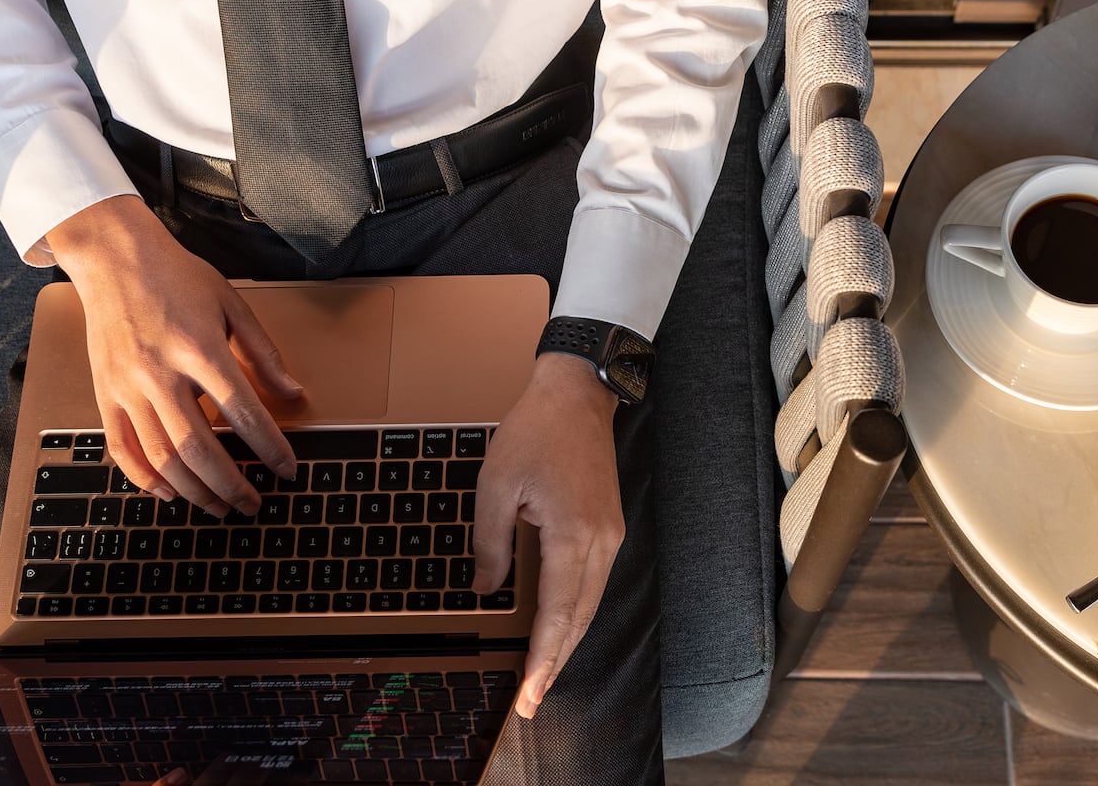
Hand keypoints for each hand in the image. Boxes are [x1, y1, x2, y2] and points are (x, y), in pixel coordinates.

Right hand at [46, 195, 300, 517]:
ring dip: (194, 491)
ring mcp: (127, 386)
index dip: (270, 448)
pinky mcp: (104, 394)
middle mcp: (160, 372)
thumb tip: (294, 394)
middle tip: (254, 504)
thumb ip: (263, 354)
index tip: (288, 470)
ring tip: (219, 506)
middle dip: (232, 485)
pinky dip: (145, 479)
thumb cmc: (178, 277)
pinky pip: (121, 449)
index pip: (243, 412)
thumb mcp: (232, 304)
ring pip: (161, 457)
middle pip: (199, 447)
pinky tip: (170, 493)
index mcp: (199, 347)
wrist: (114, 258)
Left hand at [471, 353, 622, 719]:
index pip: (558, 614)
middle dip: (556, 663)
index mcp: (573, 534)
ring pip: (590, 606)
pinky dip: (576, 615)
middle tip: (531, 702)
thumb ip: (490, 545)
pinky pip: (593, 584)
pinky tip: (558, 631)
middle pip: (580, 620)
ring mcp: (611, 537)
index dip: (543, 659)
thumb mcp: (496, 486)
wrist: (577, 396)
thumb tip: (486, 590)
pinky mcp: (610, 530)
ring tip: (541, 676)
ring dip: (567, 643)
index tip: (528, 694)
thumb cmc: (535, 433)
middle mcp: (601, 543)